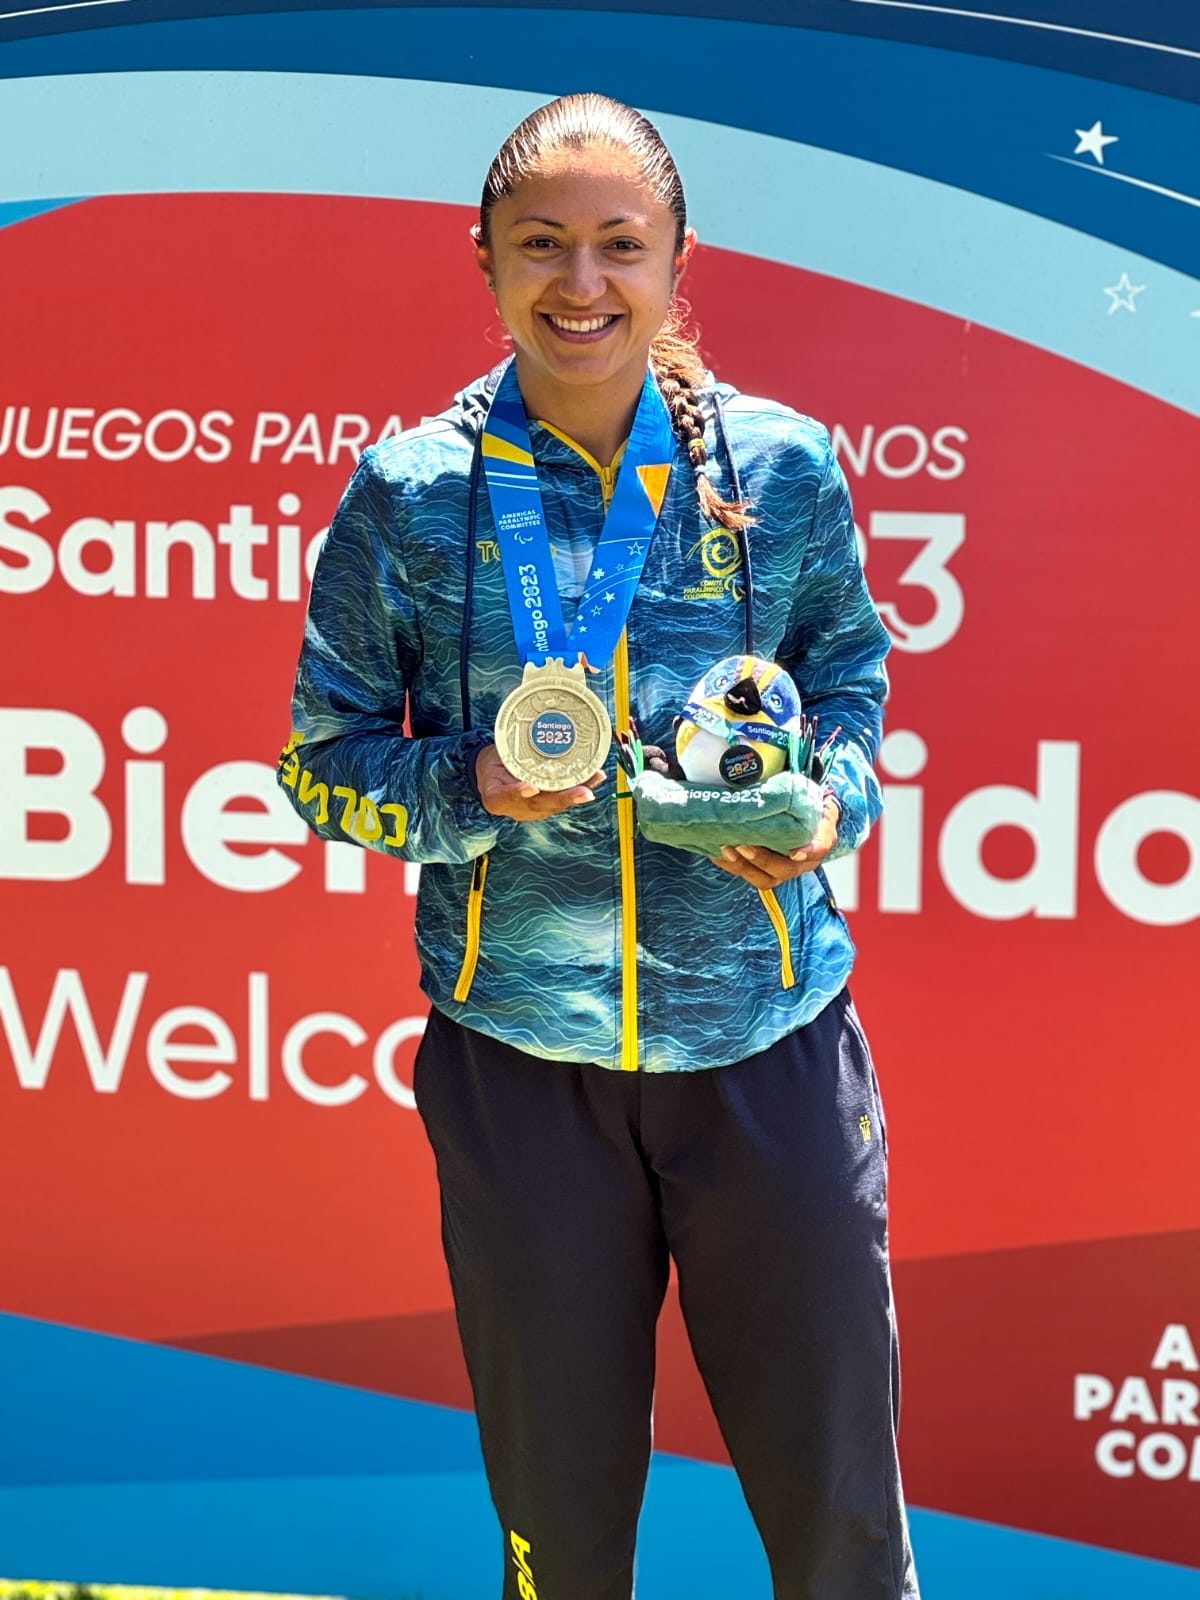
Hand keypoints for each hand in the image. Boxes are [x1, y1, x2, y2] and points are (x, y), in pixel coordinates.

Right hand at [476, 743, 606, 820]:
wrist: (493, 778)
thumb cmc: (494, 765)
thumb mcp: (490, 757)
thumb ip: (504, 750)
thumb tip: (524, 724)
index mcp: (496, 797)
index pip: (504, 797)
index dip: (518, 793)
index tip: (531, 787)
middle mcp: (516, 808)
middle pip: (540, 804)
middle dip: (564, 798)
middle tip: (583, 791)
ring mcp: (533, 809)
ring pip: (557, 803)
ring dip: (579, 792)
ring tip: (596, 779)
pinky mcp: (546, 805)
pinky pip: (565, 797)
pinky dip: (582, 786)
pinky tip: (596, 777)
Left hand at [709, 797, 839, 889]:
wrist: (803, 816)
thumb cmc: (806, 802)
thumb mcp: (811, 792)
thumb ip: (804, 785)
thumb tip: (794, 759)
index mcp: (821, 838)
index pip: (822, 847)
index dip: (810, 851)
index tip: (794, 852)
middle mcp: (804, 859)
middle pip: (786, 869)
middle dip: (762, 859)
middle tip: (742, 844)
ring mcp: (785, 868)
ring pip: (766, 878)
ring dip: (744, 866)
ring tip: (726, 848)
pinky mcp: (766, 871)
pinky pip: (749, 875)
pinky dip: (732, 866)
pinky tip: (716, 853)